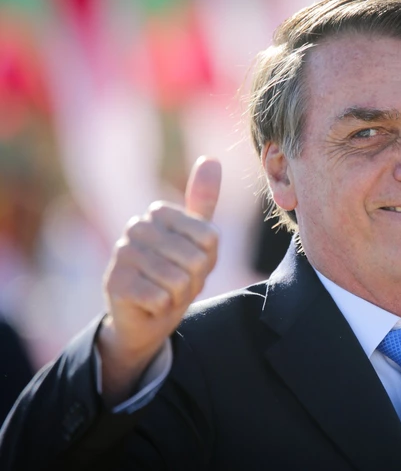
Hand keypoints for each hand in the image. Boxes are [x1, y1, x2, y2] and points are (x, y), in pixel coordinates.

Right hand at [97, 156, 221, 403]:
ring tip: (164, 293)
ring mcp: (122, 253)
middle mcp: (136, 227)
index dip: (208, 260)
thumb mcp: (199, 241)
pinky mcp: (114, 283)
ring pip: (177, 280)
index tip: (192, 265)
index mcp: (158, 213)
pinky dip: (162, 308)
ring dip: (178, 296)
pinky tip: (150, 304)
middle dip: (194, 280)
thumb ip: (204, 202)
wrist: (146, 317)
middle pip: (195, 259)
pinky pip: (160, 298)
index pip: (208, 238)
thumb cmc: (176, 274)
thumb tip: (212, 158)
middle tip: (178, 283)